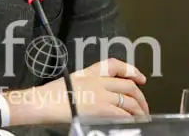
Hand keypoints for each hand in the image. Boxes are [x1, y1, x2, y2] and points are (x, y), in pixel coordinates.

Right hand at [5, 58, 149, 124]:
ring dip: (139, 111)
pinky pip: (123, 114)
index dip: (132, 70)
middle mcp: (98, 81)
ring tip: (141, 117)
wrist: (45, 102)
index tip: (140, 77)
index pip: (115, 65)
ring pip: (129, 101)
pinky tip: (132, 123)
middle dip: (140, 97)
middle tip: (143, 106)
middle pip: (128, 86)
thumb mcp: (71, 81)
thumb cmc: (52, 95)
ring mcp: (102, 94)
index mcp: (90, 72)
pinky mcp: (102, 108)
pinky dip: (130, 119)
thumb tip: (99, 94)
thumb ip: (87, 84)